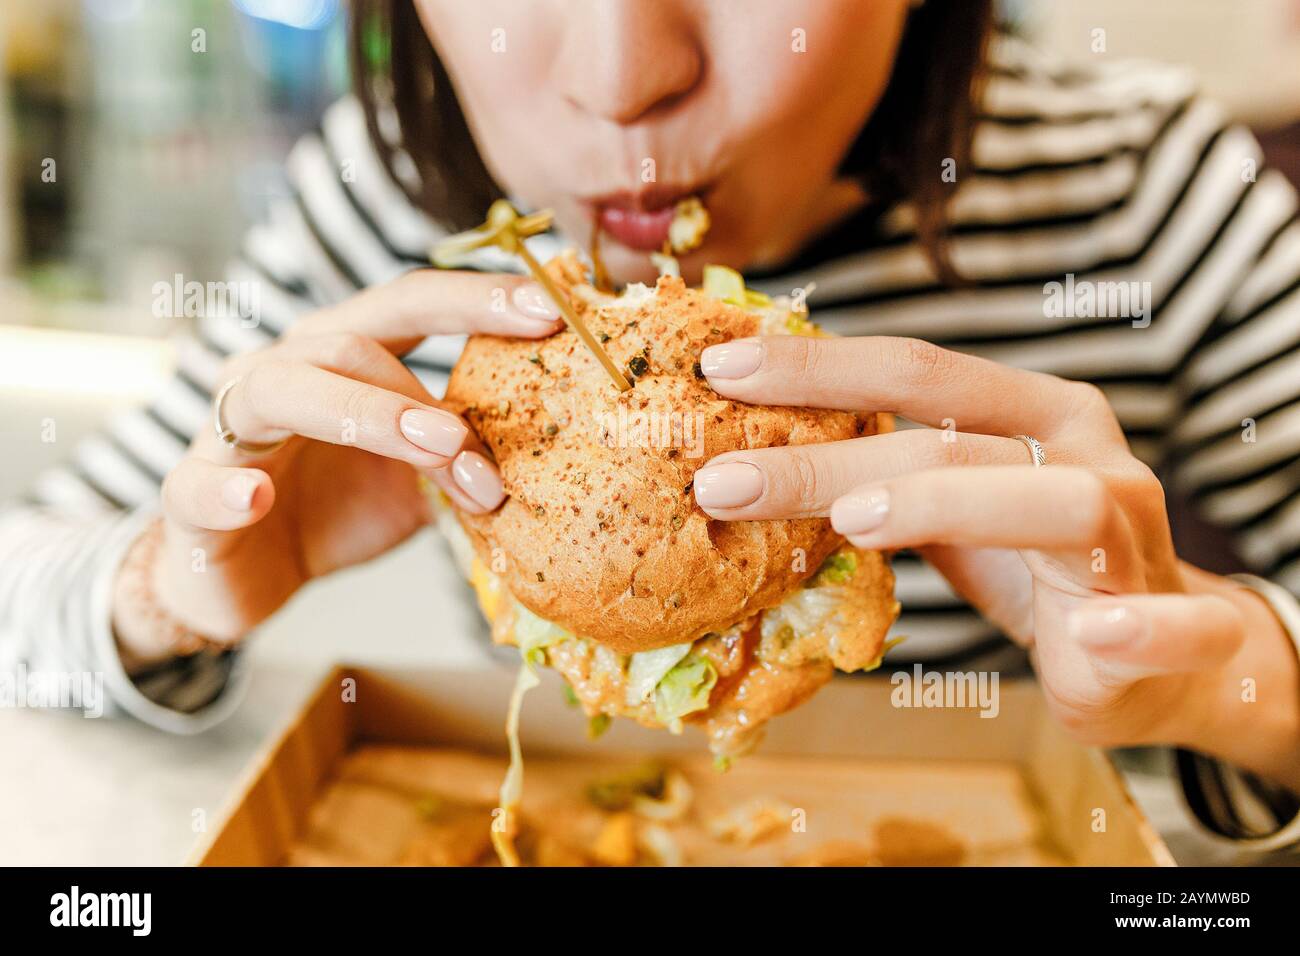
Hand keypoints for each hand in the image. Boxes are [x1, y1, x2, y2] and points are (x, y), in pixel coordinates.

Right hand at [112, 270, 561, 660]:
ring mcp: (231, 428)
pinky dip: (227, 489)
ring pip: (283, 391)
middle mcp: (284, 370)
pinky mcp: (191, 495)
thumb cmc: (335, 509)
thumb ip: (465, 455)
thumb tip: (557, 449)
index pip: (408, 305)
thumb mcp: (417, 480)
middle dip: (425, 388)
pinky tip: (255, 498)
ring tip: (434, 451)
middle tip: (483, 435)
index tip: (549, 311)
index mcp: (342, 357)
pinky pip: (200, 484)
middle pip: (350, 340)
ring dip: (367, 417)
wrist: (244, 576)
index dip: (473, 299)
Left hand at [692, 334, 1299, 788]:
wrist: (1161, 651)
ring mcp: (1136, 533)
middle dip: (829, 457)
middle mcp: (1087, 453)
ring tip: (854, 522)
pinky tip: (1090, 634)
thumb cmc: (1036, 563)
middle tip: (723, 481)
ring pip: (1057, 501)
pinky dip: (1137, 627)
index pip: (918, 371)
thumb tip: (751, 460)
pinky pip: (1175, 622)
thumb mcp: (950, 511)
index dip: (819, 368)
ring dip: (949, 505)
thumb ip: (883, 479)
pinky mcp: (1182, 620)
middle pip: (952, 439)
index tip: (719, 372)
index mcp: (1034, 411)